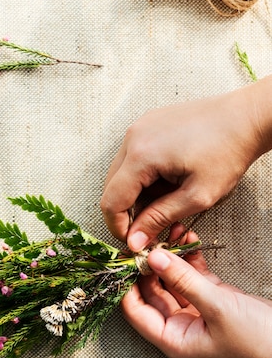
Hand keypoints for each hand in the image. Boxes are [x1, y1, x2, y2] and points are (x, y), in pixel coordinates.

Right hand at [101, 80, 271, 250]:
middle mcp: (132, 138)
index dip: (118, 226)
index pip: (111, 201)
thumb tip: (134, 241)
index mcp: (141, 156)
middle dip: (127, 211)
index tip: (134, 239)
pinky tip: (166, 177)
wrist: (247, 117)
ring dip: (136, 192)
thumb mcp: (197, 196)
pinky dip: (142, 175)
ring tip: (166, 195)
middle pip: (111, 188)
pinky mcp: (146, 125)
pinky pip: (131, 157)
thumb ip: (159, 219)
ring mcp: (138, 128)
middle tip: (151, 223)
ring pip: (120, 174)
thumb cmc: (229, 151)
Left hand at [121, 228, 271, 357]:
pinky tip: (187, 237)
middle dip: (148, 265)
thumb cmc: (259, 342)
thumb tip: (154, 258)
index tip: (124, 257)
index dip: (126, 284)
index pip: (135, 311)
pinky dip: (190, 259)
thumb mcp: (217, 308)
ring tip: (167, 229)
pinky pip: (194, 277)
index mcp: (172, 339)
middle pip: (151, 293)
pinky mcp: (214, 300)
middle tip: (144, 238)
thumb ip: (184, 281)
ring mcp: (196, 313)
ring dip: (170, 257)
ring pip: (173, 282)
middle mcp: (179, 327)